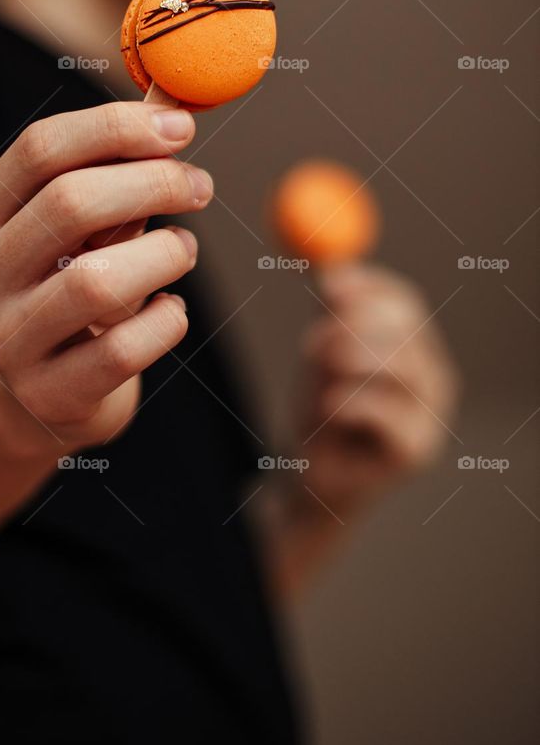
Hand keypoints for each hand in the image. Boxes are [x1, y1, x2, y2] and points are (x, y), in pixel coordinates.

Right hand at [0, 102, 212, 450]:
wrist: (46, 397)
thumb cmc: (74, 287)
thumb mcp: (81, 229)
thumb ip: (115, 171)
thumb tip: (175, 104)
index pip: (39, 149)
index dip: (115, 127)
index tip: (179, 126)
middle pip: (69, 203)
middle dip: (151, 183)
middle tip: (197, 184)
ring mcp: (7, 342)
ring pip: (96, 280)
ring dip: (163, 254)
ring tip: (182, 250)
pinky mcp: (48, 396)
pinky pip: (123, 350)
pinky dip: (165, 322)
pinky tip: (170, 310)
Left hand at [293, 262, 459, 518]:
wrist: (313, 476)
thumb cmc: (321, 410)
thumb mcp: (321, 353)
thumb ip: (330, 312)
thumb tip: (329, 269)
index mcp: (413, 345)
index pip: (402, 301)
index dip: (365, 287)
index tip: (326, 284)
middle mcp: (432, 374)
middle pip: (406, 327)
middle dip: (353, 325)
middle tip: (314, 340)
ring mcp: (431, 412)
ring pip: (398, 364)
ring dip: (346, 364)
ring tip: (318, 387)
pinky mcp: (417, 448)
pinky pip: (382, 410)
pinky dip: (345, 404)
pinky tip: (328, 415)